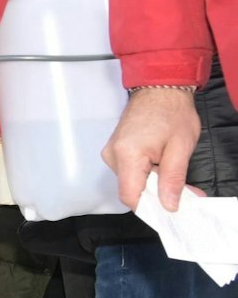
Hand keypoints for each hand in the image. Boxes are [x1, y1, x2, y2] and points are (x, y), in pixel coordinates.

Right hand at [104, 87, 201, 211]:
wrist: (159, 87)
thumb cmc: (172, 112)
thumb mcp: (181, 147)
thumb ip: (173, 179)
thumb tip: (169, 206)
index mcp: (127, 155)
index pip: (131, 196)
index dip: (151, 207)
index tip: (173, 209)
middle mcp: (113, 156)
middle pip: (132, 190)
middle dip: (158, 194)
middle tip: (187, 191)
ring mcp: (111, 153)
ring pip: (131, 181)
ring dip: (153, 183)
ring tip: (175, 172)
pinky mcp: (115, 150)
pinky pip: (129, 171)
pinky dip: (147, 173)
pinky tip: (162, 165)